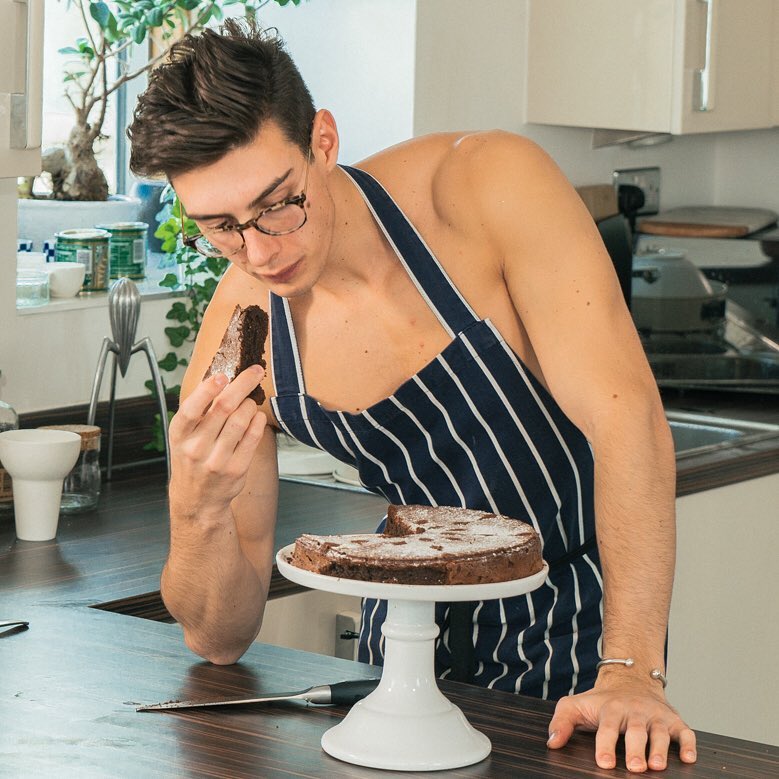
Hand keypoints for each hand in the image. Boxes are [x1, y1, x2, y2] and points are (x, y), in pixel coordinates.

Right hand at [168, 366, 267, 518]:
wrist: (197, 499)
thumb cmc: (192, 458)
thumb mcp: (184, 436)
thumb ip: (198, 411)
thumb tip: (221, 377)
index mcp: (179, 434)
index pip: (191, 408)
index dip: (208, 389)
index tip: (222, 375)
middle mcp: (196, 447)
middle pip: (223, 408)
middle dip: (243, 385)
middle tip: (255, 371)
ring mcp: (217, 460)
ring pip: (241, 420)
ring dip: (250, 404)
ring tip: (249, 402)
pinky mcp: (237, 469)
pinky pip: (253, 437)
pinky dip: (258, 421)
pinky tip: (257, 416)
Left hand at [547, 677, 696, 772]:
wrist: (630, 680)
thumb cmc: (602, 701)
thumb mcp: (576, 705)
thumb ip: (561, 722)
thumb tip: (552, 743)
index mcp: (611, 708)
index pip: (607, 727)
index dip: (606, 745)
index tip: (604, 763)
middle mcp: (635, 711)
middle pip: (636, 731)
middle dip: (636, 749)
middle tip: (635, 768)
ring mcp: (656, 716)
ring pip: (661, 732)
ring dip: (660, 749)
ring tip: (657, 766)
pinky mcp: (674, 721)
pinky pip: (686, 732)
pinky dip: (689, 744)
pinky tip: (689, 758)